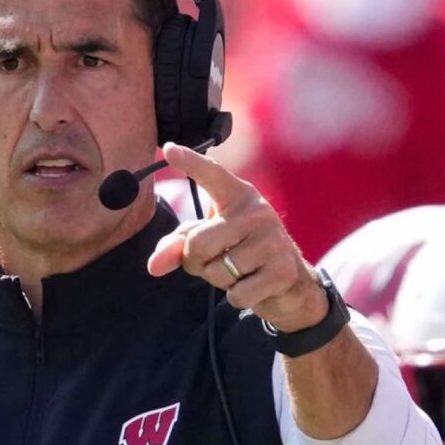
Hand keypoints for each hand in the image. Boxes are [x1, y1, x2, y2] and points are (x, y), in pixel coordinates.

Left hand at [147, 143, 327, 331]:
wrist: (290, 283)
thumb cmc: (240, 253)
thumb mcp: (208, 242)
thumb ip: (177, 246)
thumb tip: (153, 266)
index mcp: (237, 195)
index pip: (211, 174)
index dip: (190, 161)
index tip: (169, 148)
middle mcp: (256, 210)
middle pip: (198, 244)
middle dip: (196, 263)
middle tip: (216, 261)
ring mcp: (272, 239)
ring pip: (216, 271)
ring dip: (220, 281)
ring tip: (241, 271)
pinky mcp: (282, 270)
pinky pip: (236, 293)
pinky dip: (238, 296)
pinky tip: (255, 285)